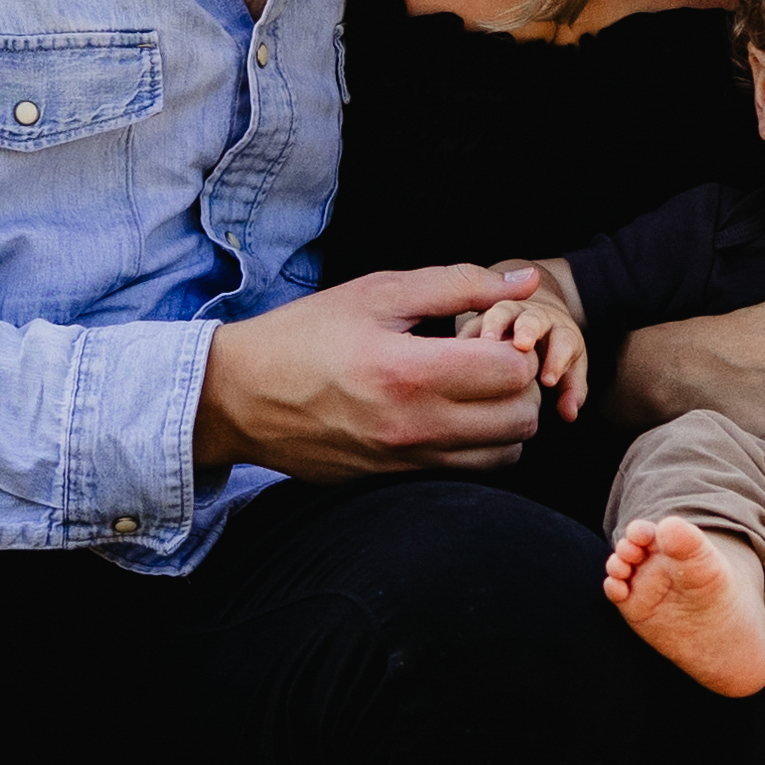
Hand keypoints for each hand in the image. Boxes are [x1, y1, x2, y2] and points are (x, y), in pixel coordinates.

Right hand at [199, 265, 556, 475]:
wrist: (240, 398)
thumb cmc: (305, 335)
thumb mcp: (376, 294)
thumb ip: (457, 284)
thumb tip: (525, 282)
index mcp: (408, 372)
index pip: (512, 371)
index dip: (513, 346)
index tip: (484, 334)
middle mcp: (413, 427)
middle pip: (520, 418)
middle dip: (518, 384)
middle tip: (485, 361)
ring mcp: (406, 463)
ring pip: (505, 453)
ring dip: (503, 419)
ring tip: (470, 389)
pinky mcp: (397, 482)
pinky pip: (470, 472)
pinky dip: (478, 445)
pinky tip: (448, 414)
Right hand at [471, 287, 587, 407]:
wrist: (531, 327)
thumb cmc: (552, 356)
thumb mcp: (569, 372)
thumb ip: (571, 391)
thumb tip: (570, 414)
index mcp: (560, 332)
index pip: (564, 341)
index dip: (557, 359)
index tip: (548, 382)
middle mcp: (533, 319)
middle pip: (533, 319)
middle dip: (528, 330)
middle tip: (523, 345)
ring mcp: (505, 316)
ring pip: (498, 315)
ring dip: (492, 328)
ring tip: (485, 344)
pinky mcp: (477, 324)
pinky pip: (470, 328)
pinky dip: (465, 341)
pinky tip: (454, 358)